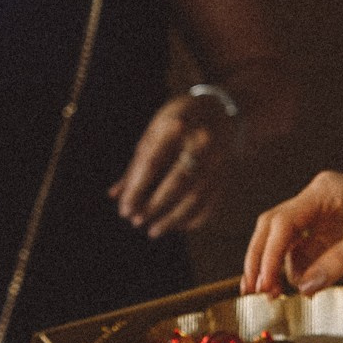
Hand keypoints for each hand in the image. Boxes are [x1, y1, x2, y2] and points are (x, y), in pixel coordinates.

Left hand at [110, 92, 234, 238]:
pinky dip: (193, 218)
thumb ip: (136, 163)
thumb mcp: (154, 131)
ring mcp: (218, 159)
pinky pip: (211, 203)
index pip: (153, 163)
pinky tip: (177, 226)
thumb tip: (115, 196)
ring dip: (173, 219)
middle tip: (136, 221)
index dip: (137, 189)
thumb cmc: (178, 121)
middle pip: (177, 182)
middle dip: (154, 206)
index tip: (124, 209)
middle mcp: (201, 142)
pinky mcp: (227, 174)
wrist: (221, 111)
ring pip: (196, 197)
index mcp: (177, 126)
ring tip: (153, 231)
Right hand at [242, 171, 342, 294]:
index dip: (266, 253)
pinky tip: (302, 289)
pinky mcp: (339, 233)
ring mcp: (328, 217)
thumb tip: (305, 287)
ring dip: (280, 269)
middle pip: (276, 229)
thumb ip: (340, 260)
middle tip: (253, 292)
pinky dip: (302, 271)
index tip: (260, 282)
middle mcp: (320, 201)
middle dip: (261, 259)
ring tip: (275, 297)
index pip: (282, 221)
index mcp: (324, 190)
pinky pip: (310, 253)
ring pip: (290, 243)